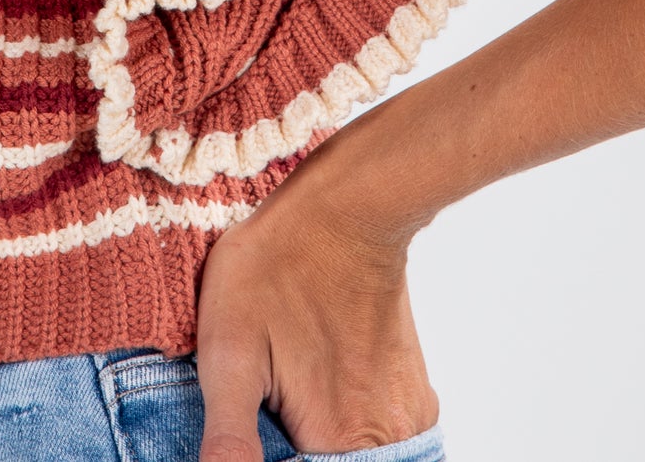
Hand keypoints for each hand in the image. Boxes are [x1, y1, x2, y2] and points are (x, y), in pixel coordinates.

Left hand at [194, 142, 437, 459]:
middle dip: (297, 452)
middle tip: (273, 404)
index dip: (274, 461)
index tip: (261, 430)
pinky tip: (320, 386)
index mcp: (341, 440)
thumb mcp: (229, 350)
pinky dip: (349, 431)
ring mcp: (410, 419)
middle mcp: (388, 441)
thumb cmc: (277, 267)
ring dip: (322, 445)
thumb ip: (228, 436)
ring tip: (292, 393)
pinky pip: (382, 441)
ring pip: (359, 460)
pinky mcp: (416, 397)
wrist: (347, 208)